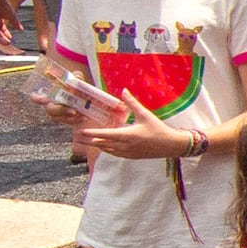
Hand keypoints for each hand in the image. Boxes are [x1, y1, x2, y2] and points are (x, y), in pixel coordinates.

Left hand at [77, 115, 201, 162]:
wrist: (170, 145)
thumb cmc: (158, 129)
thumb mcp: (145, 114)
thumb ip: (132, 103)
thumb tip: (123, 91)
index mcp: (127, 135)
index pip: (105, 134)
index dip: (91, 133)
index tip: (81, 132)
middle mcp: (125, 145)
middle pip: (102, 143)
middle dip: (89, 140)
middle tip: (77, 136)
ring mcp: (127, 153)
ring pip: (107, 150)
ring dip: (97, 145)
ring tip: (87, 141)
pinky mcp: (131, 156)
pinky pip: (114, 153)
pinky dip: (107, 149)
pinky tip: (104, 146)